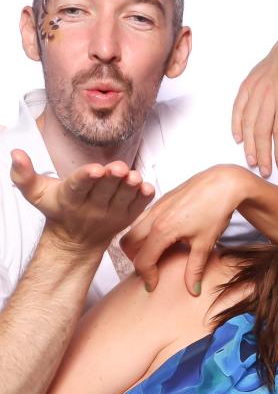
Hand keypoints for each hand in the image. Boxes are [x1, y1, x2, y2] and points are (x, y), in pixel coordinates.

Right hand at [11, 150, 152, 252]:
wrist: (77, 240)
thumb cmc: (58, 210)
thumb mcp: (35, 194)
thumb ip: (23, 175)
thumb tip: (15, 153)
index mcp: (71, 198)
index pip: (78, 186)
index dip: (87, 177)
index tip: (95, 169)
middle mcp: (92, 208)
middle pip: (104, 190)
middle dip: (112, 178)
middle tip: (118, 167)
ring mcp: (112, 214)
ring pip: (123, 198)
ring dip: (129, 187)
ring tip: (133, 176)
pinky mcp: (127, 217)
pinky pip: (138, 207)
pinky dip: (143, 198)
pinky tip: (146, 187)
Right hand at [122, 164, 249, 293]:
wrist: (224, 182)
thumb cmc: (215, 210)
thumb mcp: (205, 243)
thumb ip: (194, 269)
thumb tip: (192, 291)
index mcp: (162, 230)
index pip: (143, 260)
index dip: (147, 277)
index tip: (154, 286)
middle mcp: (153, 217)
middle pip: (128, 244)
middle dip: (136, 259)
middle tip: (152, 270)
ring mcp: (155, 206)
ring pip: (133, 230)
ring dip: (139, 245)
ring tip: (158, 255)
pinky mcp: (161, 200)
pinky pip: (142, 219)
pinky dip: (145, 232)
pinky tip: (166, 238)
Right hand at [231, 30, 277, 176]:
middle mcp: (267, 94)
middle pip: (261, 130)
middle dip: (262, 153)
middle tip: (264, 170)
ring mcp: (255, 90)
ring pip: (248, 122)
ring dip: (248, 144)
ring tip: (251, 160)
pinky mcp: (247, 86)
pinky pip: (238, 107)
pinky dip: (236, 124)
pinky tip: (238, 138)